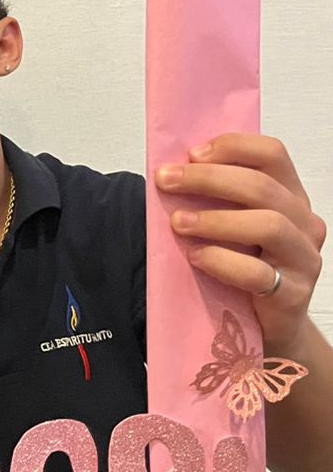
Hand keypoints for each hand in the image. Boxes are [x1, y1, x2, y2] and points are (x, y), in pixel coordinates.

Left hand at [156, 134, 325, 356]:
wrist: (267, 324)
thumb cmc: (243, 265)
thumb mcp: (233, 224)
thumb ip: (217, 198)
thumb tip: (170, 172)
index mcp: (290, 195)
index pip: (272, 153)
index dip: (232, 147)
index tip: (191, 154)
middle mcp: (304, 222)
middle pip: (263, 186)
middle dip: (208, 179)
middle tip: (167, 180)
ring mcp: (303, 258)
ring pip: (269, 225)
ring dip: (216, 219)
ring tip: (178, 223)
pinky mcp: (293, 294)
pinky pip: (259, 274)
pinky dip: (222, 261)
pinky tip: (196, 257)